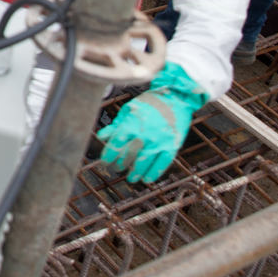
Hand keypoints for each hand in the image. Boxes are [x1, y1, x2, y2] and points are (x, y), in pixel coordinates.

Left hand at [97, 63, 207, 183]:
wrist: (175, 98)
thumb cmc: (149, 103)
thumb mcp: (129, 110)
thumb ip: (115, 125)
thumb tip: (101, 137)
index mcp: (130, 125)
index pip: (115, 146)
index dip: (108, 157)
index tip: (105, 162)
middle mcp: (143, 136)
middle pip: (128, 157)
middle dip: (120, 165)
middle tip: (117, 169)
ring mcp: (159, 142)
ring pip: (143, 164)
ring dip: (135, 173)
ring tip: (131, 178)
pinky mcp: (172, 146)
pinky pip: (162, 164)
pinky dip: (154, 173)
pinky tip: (147, 179)